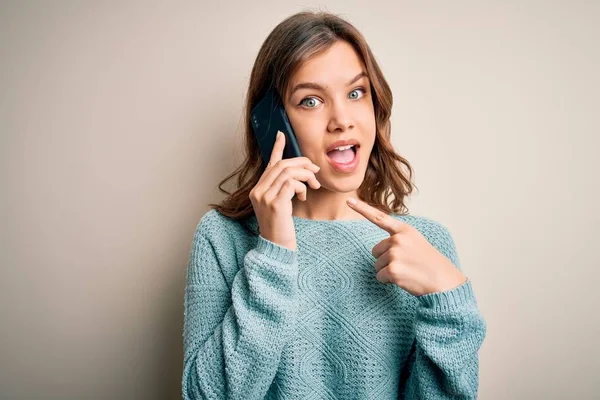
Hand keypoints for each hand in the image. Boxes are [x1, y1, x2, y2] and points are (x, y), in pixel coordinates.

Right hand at [249, 131, 320, 250]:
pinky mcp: (274, 203)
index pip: (269, 164)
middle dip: (302, 164)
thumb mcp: (282, 205)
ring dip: (306, 175)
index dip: (276, 148)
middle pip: (282, 165)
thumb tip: (298, 175)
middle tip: (315, 171)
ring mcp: (264, 197)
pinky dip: (302, 186)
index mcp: (258, 190)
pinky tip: (304, 196)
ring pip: (288, 172)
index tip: (281, 135)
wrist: (277, 247)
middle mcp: (258, 191)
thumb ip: (285, 189)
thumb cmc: (282, 227)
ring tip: (313, 186)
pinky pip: (291, 183)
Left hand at [346, 197, 466, 295]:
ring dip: (388, 271)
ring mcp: (395, 254)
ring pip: (377, 265)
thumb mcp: (416, 243)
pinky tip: (404, 279)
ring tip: (408, 271)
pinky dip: (388, 281)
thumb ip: (398, 239)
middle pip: (375, 251)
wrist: (444, 281)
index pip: (379, 218)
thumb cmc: (429, 263)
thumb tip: (379, 249)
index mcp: (404, 230)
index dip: (362, 208)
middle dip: (386, 260)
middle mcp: (398, 239)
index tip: (348, 200)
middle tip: (406, 264)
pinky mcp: (393, 269)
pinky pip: (380, 277)